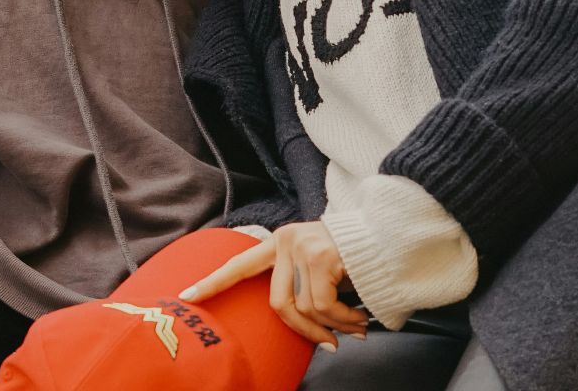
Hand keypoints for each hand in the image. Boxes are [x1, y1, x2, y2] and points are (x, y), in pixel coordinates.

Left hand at [180, 222, 367, 348]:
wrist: (390, 233)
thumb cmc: (355, 256)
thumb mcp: (320, 265)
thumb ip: (301, 286)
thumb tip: (305, 330)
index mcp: (278, 243)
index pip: (239, 264)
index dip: (213, 282)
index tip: (186, 296)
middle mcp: (285, 241)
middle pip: (278, 304)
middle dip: (304, 332)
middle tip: (329, 344)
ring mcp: (302, 246)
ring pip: (306, 308)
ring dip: (333, 326)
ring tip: (355, 328)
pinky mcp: (321, 256)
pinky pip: (324, 305)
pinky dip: (342, 321)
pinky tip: (359, 320)